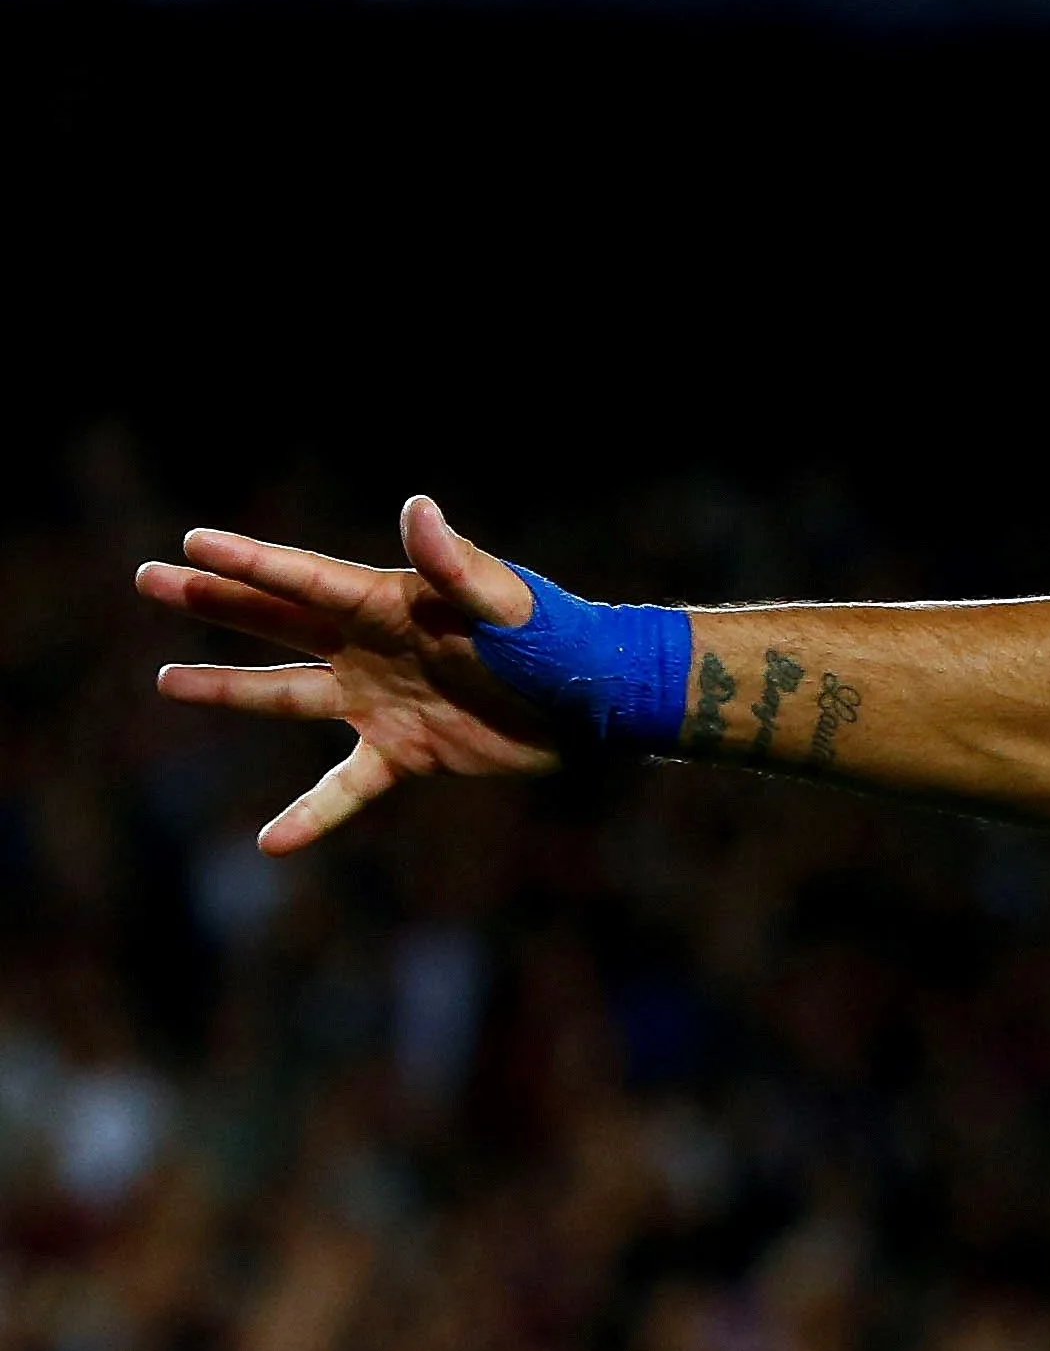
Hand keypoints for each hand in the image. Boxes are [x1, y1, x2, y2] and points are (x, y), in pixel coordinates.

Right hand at [140, 496, 560, 854]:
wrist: (598, 701)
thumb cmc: (558, 640)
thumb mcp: (507, 603)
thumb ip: (457, 565)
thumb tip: (417, 508)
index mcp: (391, 604)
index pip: (304, 579)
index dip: (248, 563)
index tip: (190, 543)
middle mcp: (373, 648)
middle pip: (277, 621)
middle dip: (215, 602)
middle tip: (151, 580)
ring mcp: (382, 701)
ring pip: (289, 694)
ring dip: (228, 690)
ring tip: (165, 682)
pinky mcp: (406, 753)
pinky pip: (345, 788)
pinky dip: (312, 815)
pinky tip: (271, 842)